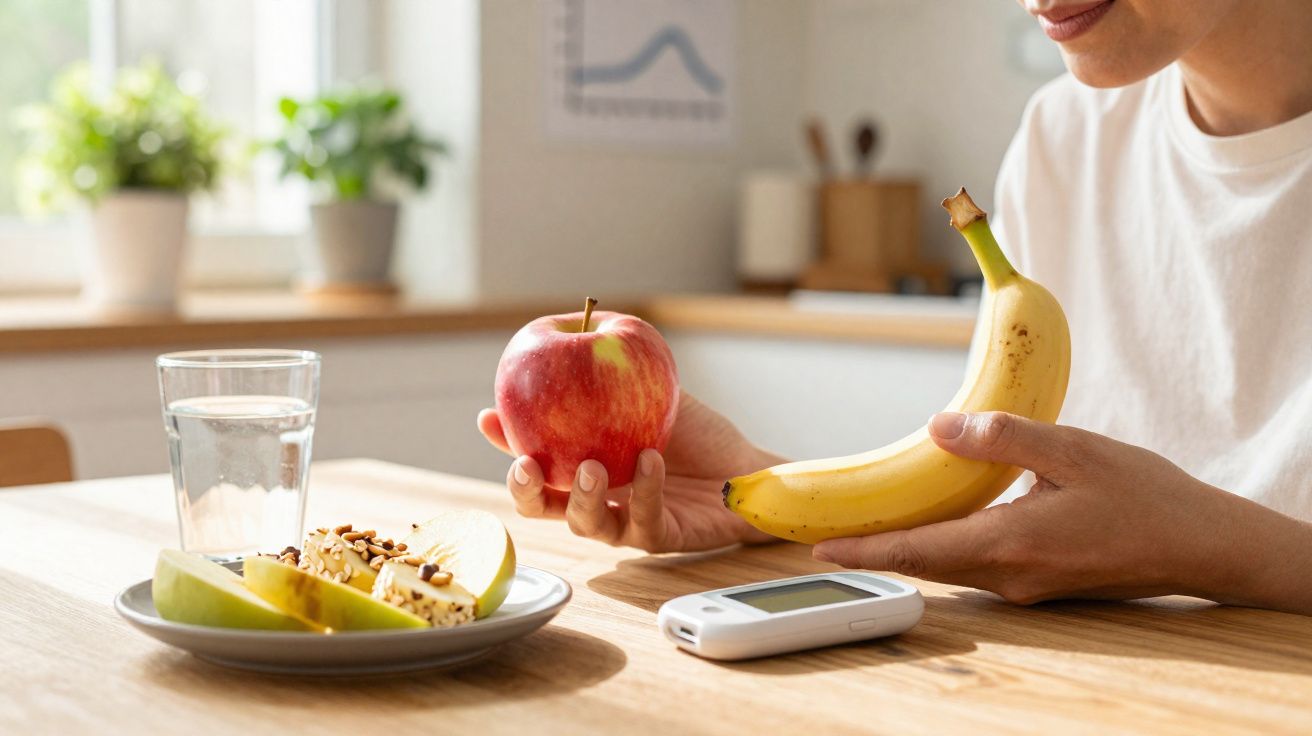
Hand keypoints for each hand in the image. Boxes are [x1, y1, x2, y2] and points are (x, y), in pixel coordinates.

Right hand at [478, 391, 779, 551]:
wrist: (744, 470)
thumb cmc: (697, 433)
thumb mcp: (651, 389)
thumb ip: (612, 368)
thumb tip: (580, 322)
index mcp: (583, 465)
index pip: (534, 458)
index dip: (506, 443)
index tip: (490, 417)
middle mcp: (596, 498)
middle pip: (542, 506)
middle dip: (525, 490)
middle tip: (526, 466)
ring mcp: (624, 521)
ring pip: (585, 524)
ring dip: (581, 497)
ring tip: (591, 467)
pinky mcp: (658, 538)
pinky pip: (643, 522)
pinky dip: (645, 491)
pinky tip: (650, 461)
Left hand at [814, 411, 1311, 613]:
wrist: (1199, 544)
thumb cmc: (1143, 495)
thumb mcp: (1074, 450)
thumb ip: (1002, 438)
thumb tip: (938, 426)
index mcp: (1013, 543)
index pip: (920, 551)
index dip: (866, 550)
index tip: (820, 546)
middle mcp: (1010, 575)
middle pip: (924, 563)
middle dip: (874, 547)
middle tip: (826, 529)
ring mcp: (1024, 585)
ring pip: (948, 567)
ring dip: (908, 546)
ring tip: (866, 521)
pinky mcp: (1036, 582)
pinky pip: (974, 565)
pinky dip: (943, 545)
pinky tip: (934, 520)